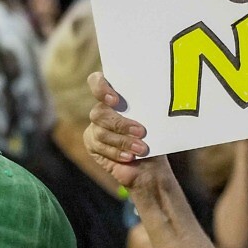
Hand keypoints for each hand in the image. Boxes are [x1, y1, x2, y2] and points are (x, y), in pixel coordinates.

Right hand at [84, 72, 154, 188]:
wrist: (151, 165)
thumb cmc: (154, 138)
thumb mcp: (154, 120)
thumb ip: (146, 108)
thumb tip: (152, 101)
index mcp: (116, 95)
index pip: (96, 81)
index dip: (100, 87)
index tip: (114, 101)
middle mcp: (103, 109)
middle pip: (100, 112)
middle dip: (121, 124)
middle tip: (141, 132)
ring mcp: (95, 126)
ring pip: (100, 131)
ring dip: (122, 141)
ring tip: (141, 149)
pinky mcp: (92, 143)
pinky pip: (99, 146)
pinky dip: (116, 152)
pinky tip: (129, 157)